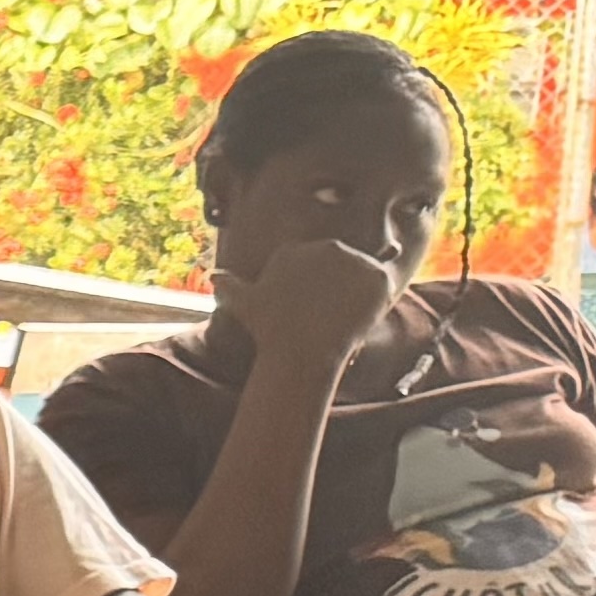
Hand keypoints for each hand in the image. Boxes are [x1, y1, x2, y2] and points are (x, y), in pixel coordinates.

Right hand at [233, 235, 402, 381]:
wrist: (300, 348)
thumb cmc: (268, 328)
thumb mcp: (242, 304)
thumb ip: (229, 286)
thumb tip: (212, 275)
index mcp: (295, 250)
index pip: (312, 262)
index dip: (313, 286)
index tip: (309, 307)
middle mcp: (326, 246)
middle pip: (340, 264)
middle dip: (339, 285)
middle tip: (330, 315)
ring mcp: (354, 260)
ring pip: (363, 274)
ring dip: (359, 293)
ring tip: (346, 319)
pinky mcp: (377, 276)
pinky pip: (384, 285)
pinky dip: (378, 301)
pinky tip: (363, 318)